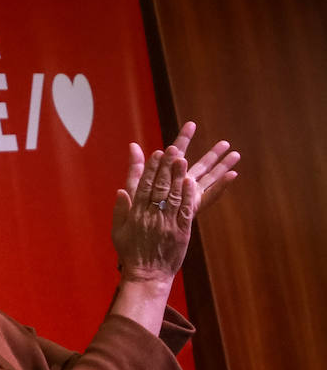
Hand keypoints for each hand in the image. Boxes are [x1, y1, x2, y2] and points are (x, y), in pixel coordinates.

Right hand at [111, 145, 194, 282]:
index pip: (144, 186)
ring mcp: (167, 223)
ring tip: (183, 160)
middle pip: (160, 187)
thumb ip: (120, 210)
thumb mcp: (118, 231)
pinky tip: (191, 182)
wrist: (147, 275)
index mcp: (136, 214)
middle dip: (166, 167)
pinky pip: (186, 211)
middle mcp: (151, 216)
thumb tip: (120, 191)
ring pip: (174, 195)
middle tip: (173, 149)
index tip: (156, 154)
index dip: (150, 169)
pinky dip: (188, 196)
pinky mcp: (181, 232)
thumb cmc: (131, 253)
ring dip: (179, 177)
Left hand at [122, 121, 239, 214]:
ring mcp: (187, 198)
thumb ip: (136, 168)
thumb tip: (133, 145)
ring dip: (221, 166)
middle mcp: (179, 187)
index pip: (175, 154)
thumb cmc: (134, 216)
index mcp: (165, 179)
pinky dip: (221, 186)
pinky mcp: (192, 210)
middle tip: (225, 142)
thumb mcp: (133, 189)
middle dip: (211, 154)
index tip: (192, 124)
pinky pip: (209, 197)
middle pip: (197, 166)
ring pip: (207, 179)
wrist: (140, 245)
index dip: (183, 139)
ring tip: (236, 154)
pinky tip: (233, 174)